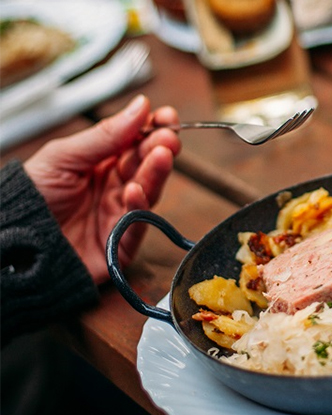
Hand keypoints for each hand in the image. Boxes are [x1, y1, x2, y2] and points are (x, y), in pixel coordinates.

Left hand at [24, 94, 180, 284]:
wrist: (14, 242)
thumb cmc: (31, 199)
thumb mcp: (63, 157)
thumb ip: (105, 135)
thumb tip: (140, 107)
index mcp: (99, 164)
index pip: (135, 143)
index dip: (153, 129)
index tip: (166, 117)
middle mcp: (113, 188)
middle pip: (146, 166)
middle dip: (160, 149)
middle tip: (168, 137)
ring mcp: (119, 214)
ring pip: (148, 192)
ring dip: (157, 173)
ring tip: (162, 156)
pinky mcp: (122, 243)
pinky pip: (138, 225)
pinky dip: (139, 207)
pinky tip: (135, 190)